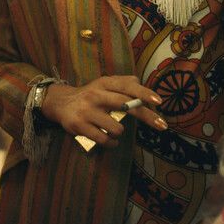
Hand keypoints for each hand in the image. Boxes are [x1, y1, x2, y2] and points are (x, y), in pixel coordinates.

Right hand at [40, 75, 166, 148]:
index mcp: (103, 83)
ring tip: (115, 131)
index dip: (143, 93)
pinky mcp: (80, 126)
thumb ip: (121, 83)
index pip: (126, 86)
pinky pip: (104, 140)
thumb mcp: (103, 85)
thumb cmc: (90, 95)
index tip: (159, 101)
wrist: (60, 103)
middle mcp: (95, 95)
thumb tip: (139, 81)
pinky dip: (111, 143)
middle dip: (147, 117)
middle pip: (126, 105)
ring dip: (120, 133)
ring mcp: (87, 111)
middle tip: (162, 126)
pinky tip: (110, 140)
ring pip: (116, 128)